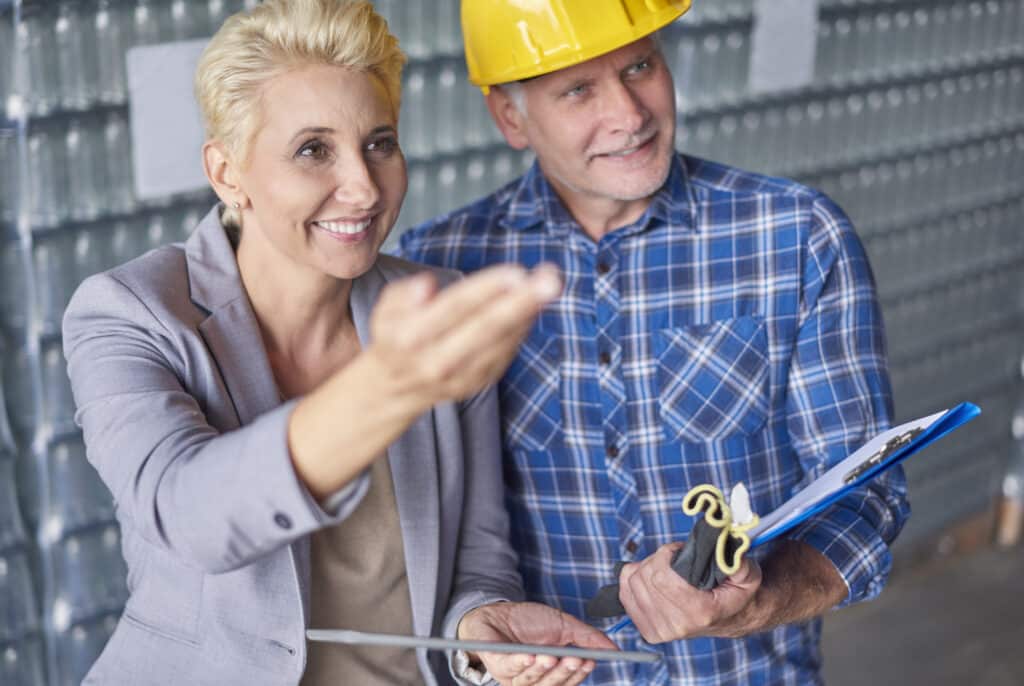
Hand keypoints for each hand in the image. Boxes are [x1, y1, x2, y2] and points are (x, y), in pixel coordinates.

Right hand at [367, 264, 561, 409]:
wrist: (395, 388)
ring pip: (503, 341)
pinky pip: (507, 351)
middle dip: (521, 302)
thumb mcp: (385, 309)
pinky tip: (534, 304)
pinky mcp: (480, 381)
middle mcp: (439, 361)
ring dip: (530, 312)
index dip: (487, 289)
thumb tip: (427, 286)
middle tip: (551, 280)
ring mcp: (462, 376)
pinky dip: (523, 326)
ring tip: (552, 283)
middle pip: (487, 328)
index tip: (516, 272)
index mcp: (411, 338)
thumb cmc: (396, 335)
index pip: (454, 308)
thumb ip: (404, 294)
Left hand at [457, 601, 617, 685]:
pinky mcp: (497, 666)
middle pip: (552, 684)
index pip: (568, 681)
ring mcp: (515, 676)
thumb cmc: (529, 620)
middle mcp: (534, 678)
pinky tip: (530, 656)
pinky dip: (520, 664)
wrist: (497, 611)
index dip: (578, 674)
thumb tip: (613, 648)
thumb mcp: (563, 624)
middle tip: (575, 658)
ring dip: (543, 669)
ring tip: (551, 655)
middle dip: (564, 672)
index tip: (590, 661)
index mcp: (552, 672)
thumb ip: (587, 637)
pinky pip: (510, 669)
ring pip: (532, 681)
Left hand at [618, 543, 762, 642]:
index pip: (660, 576)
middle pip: (643, 577)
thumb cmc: (735, 593)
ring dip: (645, 568)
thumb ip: (737, 561)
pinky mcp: (648, 632)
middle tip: (673, 558)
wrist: (733, 618)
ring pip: (630, 583)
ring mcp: (660, 631)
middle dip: (655, 559)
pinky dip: (634, 580)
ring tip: (665, 569)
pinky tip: (653, 580)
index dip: (665, 555)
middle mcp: (677, 626)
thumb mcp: (747, 574)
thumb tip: (721, 547)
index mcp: (699, 612)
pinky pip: (624, 594)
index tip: (677, 551)